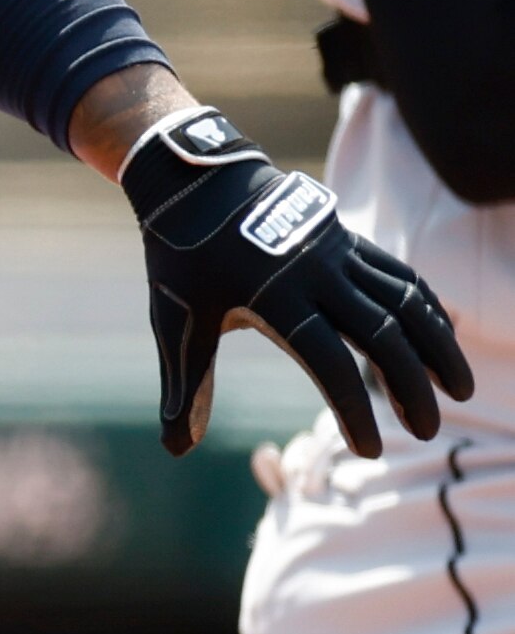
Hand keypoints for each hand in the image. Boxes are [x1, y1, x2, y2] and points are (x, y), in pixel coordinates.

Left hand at [123, 106, 469, 455]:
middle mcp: (318, 274)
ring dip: (438, 346)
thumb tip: (175, 451)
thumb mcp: (175, 320)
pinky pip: (400, 276)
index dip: (353, 409)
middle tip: (427, 429)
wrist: (195, 182)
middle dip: (411, 386)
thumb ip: (186, 384)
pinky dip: (426, 307)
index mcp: (275, 296)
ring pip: (406, 302)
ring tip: (459, 389)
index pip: (329, 362)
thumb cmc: (181, 257)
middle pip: (383, 335)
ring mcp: (339, 253)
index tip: (369, 449)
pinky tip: (442, 336)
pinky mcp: (349, 240)